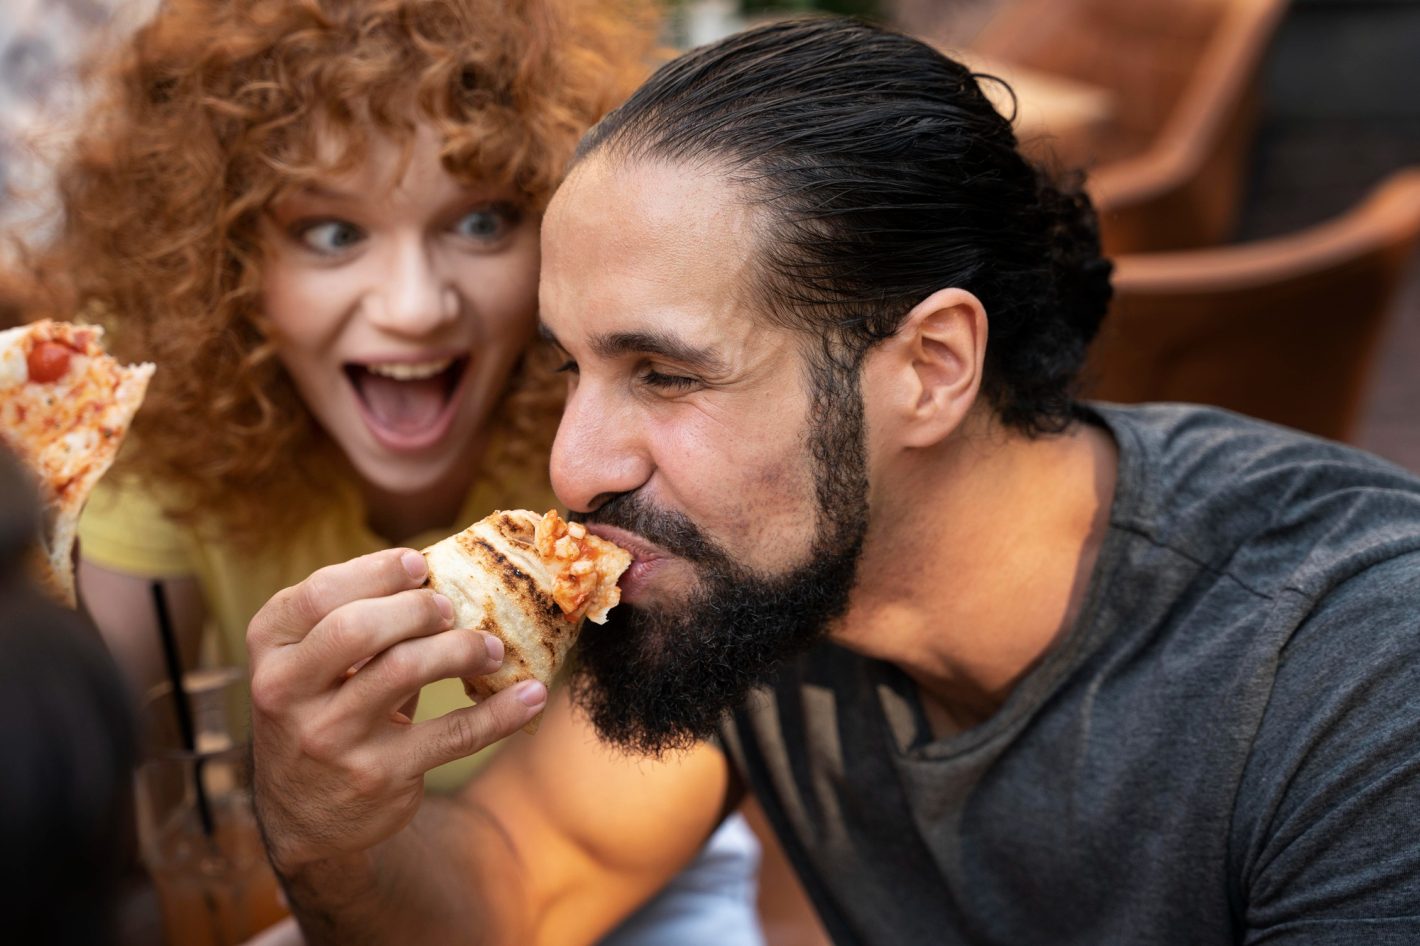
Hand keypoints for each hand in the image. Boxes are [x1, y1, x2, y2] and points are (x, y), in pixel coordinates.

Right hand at [247, 548, 545, 872]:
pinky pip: (452, 734)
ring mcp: (332, 737)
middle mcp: (287, 694)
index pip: (316, 594)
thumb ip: (353, 625)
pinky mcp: (378, 775)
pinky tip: (531, 695)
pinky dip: (501, 712)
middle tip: (450, 609)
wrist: (300, 818)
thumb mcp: (310, 670)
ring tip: (491, 648)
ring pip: (404, 670)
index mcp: (270, 653)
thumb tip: (439, 573)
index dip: (374, 571)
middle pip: (356, 627)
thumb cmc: (320, 714)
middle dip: (416, 608)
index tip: (419, 564)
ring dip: (461, 649)